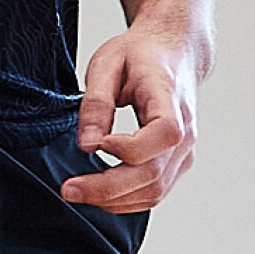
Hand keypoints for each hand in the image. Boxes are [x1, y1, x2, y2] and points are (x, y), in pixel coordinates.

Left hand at [60, 25, 199, 213]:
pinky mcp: (177, 163)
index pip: (165, 134)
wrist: (172, 53)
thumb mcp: (108, 64)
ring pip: (155, 191)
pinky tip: (98, 192)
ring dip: (114, 200)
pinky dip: (125, 200)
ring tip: (78, 191)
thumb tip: (88, 146)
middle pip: (154, 174)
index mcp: (171, 98)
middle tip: (68, 188)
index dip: (131, 148)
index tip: (98, 144)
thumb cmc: (139, 55)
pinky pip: (154, 192)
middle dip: (107, 188)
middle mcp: (186, 130)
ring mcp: (184, 151)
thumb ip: (96, 104)